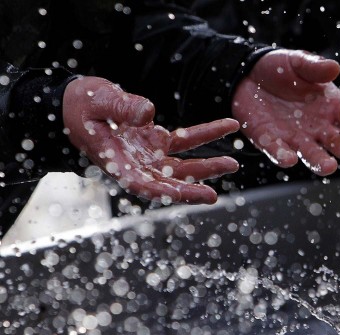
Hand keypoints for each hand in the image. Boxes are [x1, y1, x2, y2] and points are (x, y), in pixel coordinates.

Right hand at [63, 77, 239, 203]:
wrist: (76, 102)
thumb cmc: (80, 105)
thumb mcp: (97, 101)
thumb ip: (122, 107)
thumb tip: (149, 112)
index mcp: (116, 162)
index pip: (139, 184)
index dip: (159, 192)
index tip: (178, 194)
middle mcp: (136, 164)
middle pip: (166, 183)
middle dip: (190, 189)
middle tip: (212, 196)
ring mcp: (149, 155)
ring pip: (182, 165)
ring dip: (207, 166)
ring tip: (232, 164)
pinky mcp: (158, 141)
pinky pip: (186, 140)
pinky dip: (207, 134)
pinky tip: (229, 126)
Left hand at [232, 50, 339, 175]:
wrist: (247, 75)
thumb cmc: (281, 68)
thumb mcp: (298, 61)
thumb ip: (315, 66)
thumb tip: (334, 67)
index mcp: (332, 105)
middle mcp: (319, 126)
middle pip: (338, 141)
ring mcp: (296, 137)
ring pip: (312, 154)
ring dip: (320, 161)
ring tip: (328, 167)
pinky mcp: (271, 142)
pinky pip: (279, 152)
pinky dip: (283, 156)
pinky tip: (289, 159)